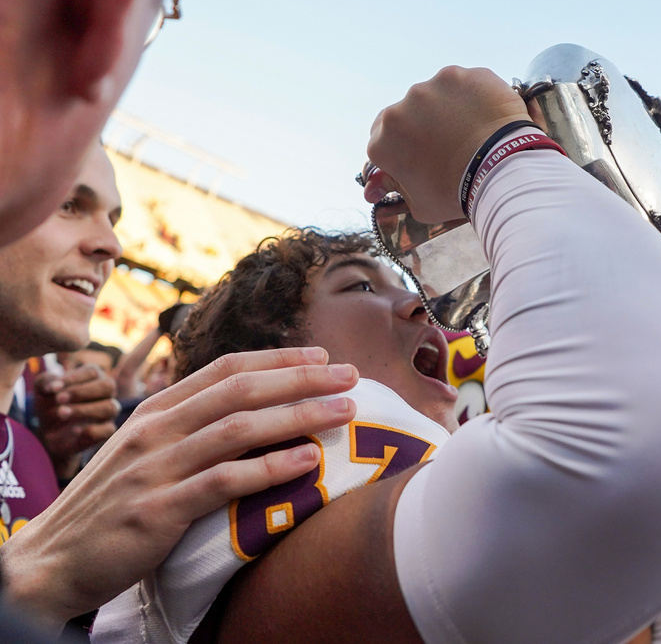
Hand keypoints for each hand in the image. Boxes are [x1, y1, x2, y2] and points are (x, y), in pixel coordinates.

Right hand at [0, 347, 357, 630]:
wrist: (53, 559)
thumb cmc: (112, 504)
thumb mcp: (144, 451)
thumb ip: (188, 426)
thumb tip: (246, 409)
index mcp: (156, 411)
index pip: (225, 369)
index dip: (278, 359)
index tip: (323, 357)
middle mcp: (157, 430)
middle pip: (241, 390)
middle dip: (302, 379)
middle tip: (352, 375)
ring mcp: (157, 468)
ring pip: (240, 429)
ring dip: (299, 415)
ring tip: (346, 411)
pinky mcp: (158, 510)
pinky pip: (224, 482)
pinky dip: (270, 468)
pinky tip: (309, 461)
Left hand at [33, 365, 118, 478]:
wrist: (49, 433)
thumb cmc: (50, 405)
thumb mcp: (42, 390)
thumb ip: (46, 381)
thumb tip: (54, 385)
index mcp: (92, 378)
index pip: (92, 372)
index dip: (74, 379)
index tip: (53, 388)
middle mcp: (105, 393)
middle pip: (107, 386)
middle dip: (81, 392)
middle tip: (59, 399)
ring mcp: (108, 412)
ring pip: (111, 407)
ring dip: (85, 410)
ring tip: (62, 413)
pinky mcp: (106, 430)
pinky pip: (108, 429)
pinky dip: (93, 430)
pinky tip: (74, 430)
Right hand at [365, 66, 529, 223]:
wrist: (501, 171)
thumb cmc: (459, 193)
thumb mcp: (420, 205)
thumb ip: (398, 188)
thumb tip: (382, 184)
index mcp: (384, 140)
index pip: (382, 138)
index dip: (402, 146)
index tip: (418, 153)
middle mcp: (402, 107)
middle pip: (408, 113)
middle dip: (422, 126)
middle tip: (448, 144)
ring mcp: (432, 87)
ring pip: (436, 96)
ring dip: (448, 109)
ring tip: (471, 132)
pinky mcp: (461, 76)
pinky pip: (463, 86)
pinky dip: (472, 98)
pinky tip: (485, 117)